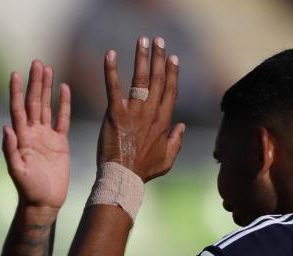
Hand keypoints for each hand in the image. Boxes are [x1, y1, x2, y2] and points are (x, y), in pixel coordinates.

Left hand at [3, 60, 70, 212]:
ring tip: (47, 69)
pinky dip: (63, 104)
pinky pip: (62, 119)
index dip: (16, 92)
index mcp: (21, 138)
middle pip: (33, 103)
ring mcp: (46, 137)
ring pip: (46, 107)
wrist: (44, 202)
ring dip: (46, 89)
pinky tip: (63, 89)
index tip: (15, 73)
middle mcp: (32, 133)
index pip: (18, 109)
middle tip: (37, 63)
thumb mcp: (17, 171)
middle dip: (34, 83)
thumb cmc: (29, 190)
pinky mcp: (60, 143)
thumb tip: (6, 128)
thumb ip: (11, 151)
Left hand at [97, 36, 184, 181]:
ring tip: (142, 40)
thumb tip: (182, 126)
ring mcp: (134, 112)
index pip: (170, 91)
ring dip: (142, 57)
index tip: (172, 58)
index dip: (171, 73)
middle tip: (158, 41)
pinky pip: (113, 87)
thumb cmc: (142, 172)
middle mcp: (151, 113)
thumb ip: (176, 142)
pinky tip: (110, 54)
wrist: (122, 178)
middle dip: (159, 58)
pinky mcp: (115, 114)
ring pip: (140, 79)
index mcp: (163, 122)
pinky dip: (111, 70)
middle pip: (158, 79)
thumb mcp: (166, 160)